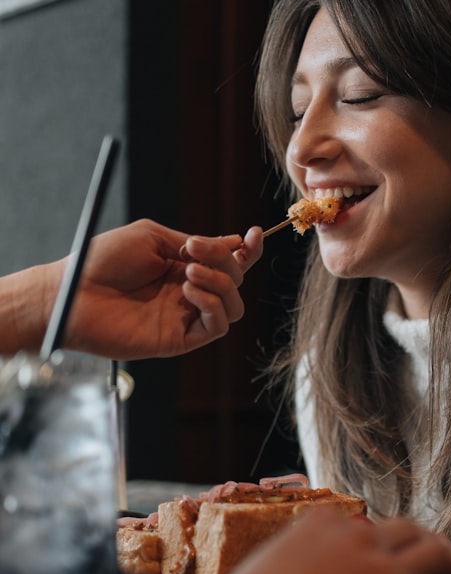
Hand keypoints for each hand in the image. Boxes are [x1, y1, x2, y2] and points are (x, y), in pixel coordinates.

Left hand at [61, 219, 262, 357]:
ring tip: (187, 273)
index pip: (229, 261)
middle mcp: (190, 292)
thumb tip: (232, 244)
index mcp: (184, 266)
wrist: (73, 294)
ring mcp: (186, 316)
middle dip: (225, 261)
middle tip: (193, 252)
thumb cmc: (103, 261)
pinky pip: (218, 326)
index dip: (247, 250)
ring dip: (221, 284)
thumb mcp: (152, 237)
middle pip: (236, 279)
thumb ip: (192, 243)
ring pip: (234, 305)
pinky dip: (212, 305)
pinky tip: (187, 292)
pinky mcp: (180, 339)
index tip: (255, 233)